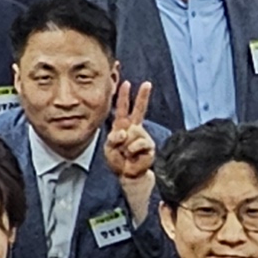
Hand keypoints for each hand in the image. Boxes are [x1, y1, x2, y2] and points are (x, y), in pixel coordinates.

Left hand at [106, 82, 158, 210]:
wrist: (127, 175)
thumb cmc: (117, 160)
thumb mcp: (108, 147)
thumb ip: (113, 137)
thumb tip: (124, 132)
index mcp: (123, 126)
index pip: (123, 109)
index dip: (124, 96)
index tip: (126, 83)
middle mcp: (134, 129)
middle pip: (139, 110)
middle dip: (143, 96)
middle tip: (147, 84)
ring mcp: (142, 137)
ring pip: (133, 133)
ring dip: (126, 144)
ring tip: (125, 153)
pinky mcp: (149, 146)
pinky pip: (138, 144)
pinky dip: (132, 150)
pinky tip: (132, 156)